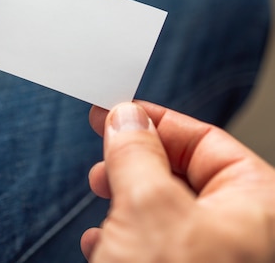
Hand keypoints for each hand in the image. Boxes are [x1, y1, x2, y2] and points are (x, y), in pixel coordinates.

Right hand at [81, 101, 274, 262]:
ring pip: (165, 213)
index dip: (154, 122)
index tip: (116, 112)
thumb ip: (136, 152)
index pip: (206, 140)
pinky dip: (127, 238)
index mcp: (259, 204)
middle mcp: (245, 232)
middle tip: (104, 164)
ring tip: (102, 205)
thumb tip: (127, 118)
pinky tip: (103, 243)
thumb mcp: (147, 205)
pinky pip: (158, 247)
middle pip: (182, 174)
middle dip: (134, 166)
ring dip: (124, 204)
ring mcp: (218, 258)